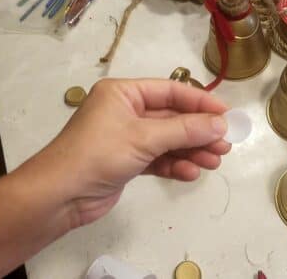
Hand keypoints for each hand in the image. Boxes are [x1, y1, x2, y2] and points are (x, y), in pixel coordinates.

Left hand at [20, 79, 230, 227]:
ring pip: (167, 140)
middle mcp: (125, 111)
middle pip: (171, 117)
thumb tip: (221, 124)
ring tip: (215, 161)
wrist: (60, 195)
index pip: (170, 91)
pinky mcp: (126, 162)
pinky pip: (157, 158)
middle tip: (225, 144)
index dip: (200, 101)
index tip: (227, 114)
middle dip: (198, 131)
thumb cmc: (98, 154)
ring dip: (191, 150)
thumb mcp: (144, 138)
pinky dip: (174, 164)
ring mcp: (125, 138)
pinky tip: (191, 173)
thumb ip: (184, 130)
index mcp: (123, 93)